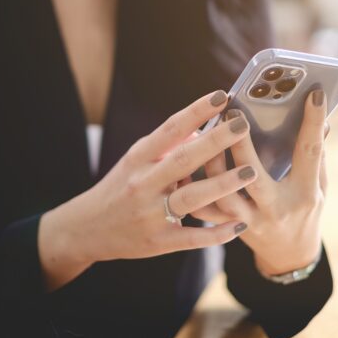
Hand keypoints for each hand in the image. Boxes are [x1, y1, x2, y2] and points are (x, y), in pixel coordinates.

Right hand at [38, 90, 257, 290]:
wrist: (88, 228)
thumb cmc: (120, 187)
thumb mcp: (136, 161)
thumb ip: (168, 147)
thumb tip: (202, 131)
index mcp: (138, 159)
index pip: (170, 130)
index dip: (196, 112)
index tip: (221, 96)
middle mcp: (143, 184)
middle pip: (183, 159)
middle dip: (215, 142)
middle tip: (242, 125)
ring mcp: (151, 214)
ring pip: (191, 197)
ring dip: (222, 184)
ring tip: (250, 171)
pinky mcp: (159, 241)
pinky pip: (192, 237)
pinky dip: (216, 233)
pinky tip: (238, 225)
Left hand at [192, 89, 328, 274]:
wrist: (289, 256)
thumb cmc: (306, 212)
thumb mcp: (320, 187)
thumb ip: (317, 156)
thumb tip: (323, 120)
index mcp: (305, 194)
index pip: (310, 154)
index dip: (313, 124)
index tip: (313, 94)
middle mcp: (275, 208)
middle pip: (253, 175)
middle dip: (241, 144)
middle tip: (233, 113)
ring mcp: (251, 221)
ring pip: (223, 194)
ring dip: (212, 163)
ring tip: (208, 132)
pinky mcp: (229, 227)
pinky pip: (206, 210)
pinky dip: (195, 187)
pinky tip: (189, 163)